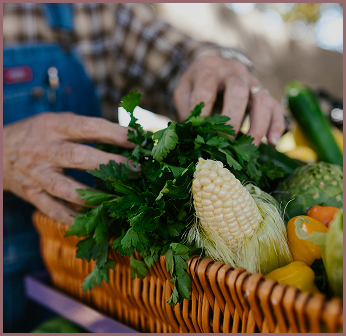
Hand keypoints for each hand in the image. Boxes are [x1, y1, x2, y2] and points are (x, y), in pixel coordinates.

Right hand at [3, 112, 133, 223]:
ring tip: (120, 199)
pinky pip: (54, 210)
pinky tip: (94, 221)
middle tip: (138, 170)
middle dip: (112, 164)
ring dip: (96, 197)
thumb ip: (87, 129)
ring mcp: (38, 175)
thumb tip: (125, 139)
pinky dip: (74, 218)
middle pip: (81, 158)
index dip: (115, 134)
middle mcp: (46, 150)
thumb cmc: (38, 134)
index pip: (89, 128)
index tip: (138, 141)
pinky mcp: (32, 195)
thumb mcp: (58, 121)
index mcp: (55, 127)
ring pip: (68, 189)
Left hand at [173, 55, 284, 145]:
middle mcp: (233, 72)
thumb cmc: (197, 84)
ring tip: (251, 147)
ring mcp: (252, 81)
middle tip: (227, 143)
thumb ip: (187, 110)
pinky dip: (276, 125)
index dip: (203, 114)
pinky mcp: (265, 93)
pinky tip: (272, 142)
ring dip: (257, 126)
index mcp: (209, 69)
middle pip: (237, 93)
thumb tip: (194, 136)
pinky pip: (275, 107)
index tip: (201, 135)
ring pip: (261, 100)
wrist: (215, 68)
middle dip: (233, 120)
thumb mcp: (184, 92)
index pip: (206, 91)